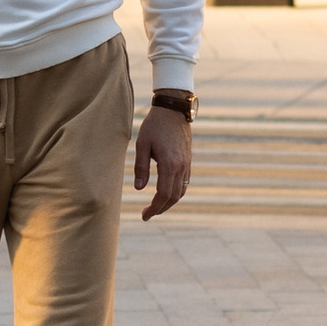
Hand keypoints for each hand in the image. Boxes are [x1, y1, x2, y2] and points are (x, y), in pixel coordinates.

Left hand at [133, 103, 193, 219]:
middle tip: (147, 214)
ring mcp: (187, 164)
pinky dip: (176, 192)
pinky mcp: (188, 160)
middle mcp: (181, 167)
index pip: (163, 194)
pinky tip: (166, 193)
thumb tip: (139, 188)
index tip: (144, 215)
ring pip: (181, 191)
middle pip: (173, 197)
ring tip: (156, 206)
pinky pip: (184, 182)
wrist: (173, 109)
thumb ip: (140, 167)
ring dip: (169, 202)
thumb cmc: (154, 125)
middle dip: (160, 208)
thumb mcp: (142, 145)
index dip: (154, 208)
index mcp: (169, 164)